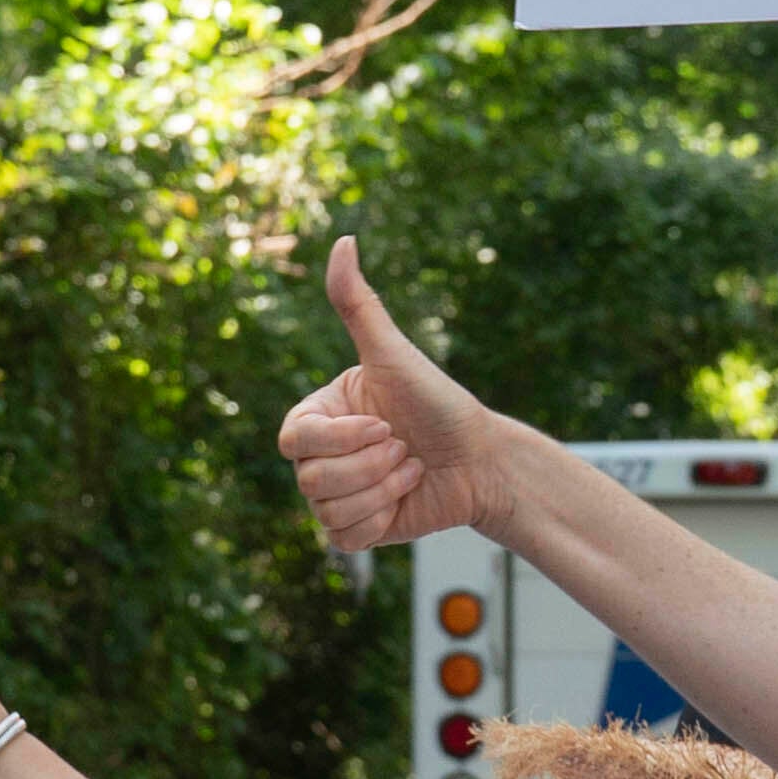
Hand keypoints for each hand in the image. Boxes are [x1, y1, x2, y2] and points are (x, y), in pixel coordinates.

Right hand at [279, 239, 504, 551]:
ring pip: (327, 509)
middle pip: (311, 479)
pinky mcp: (355, 530)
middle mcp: (321, 456)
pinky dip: (381, 519)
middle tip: (405, 446)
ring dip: (382, 491)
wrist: (482, 460)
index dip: (342, 439)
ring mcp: (335, 496)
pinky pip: (345, 538)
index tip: (386, 424)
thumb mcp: (395, 354)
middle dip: (371, 465)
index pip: (295, 439)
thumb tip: (344, 241)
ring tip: (410, 469)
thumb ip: (358, 303)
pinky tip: (406, 497)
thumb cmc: (440, 403)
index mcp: (320, 415)